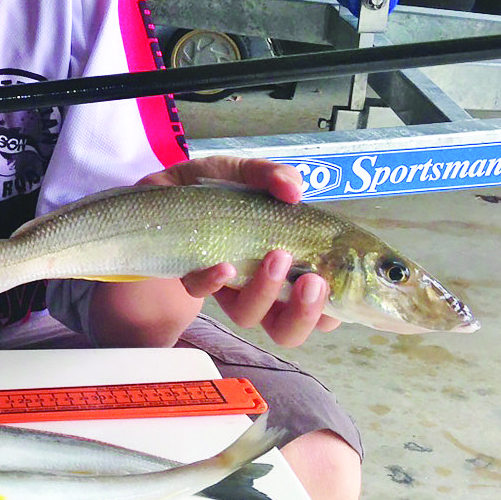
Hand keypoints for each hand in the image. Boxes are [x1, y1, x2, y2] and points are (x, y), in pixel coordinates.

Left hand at [137, 156, 340, 347]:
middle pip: (289, 327)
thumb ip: (270, 176)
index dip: (335, 310)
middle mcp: (257, 284)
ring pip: (249, 316)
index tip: (344, 292)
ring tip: (276, 256)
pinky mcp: (189, 277)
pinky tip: (224, 265)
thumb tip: (295, 191)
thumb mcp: (242, 172)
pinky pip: (203, 291)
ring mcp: (223, 285)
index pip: (322, 304)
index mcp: (285, 265)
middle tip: (313, 281)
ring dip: (267, 292)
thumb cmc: (208, 188)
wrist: (156, 189)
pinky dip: (215, 280)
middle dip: (306, 313)